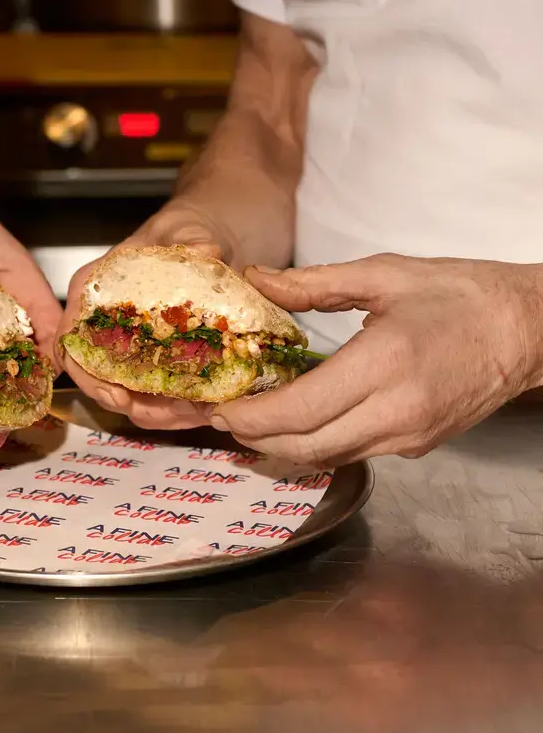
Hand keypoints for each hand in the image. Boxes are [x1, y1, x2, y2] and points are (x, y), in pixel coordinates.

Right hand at [56, 199, 238, 430]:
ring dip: (161, 413)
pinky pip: (159, 397)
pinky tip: (206, 407)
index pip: (71, 340)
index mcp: (95, 291)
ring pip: (130, 396)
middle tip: (171, 412)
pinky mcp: (159, 362)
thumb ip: (192, 239)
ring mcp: (132, 347)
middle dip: (133, 404)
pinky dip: (179, 409)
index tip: (119, 394)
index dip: (88, 374)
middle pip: (98, 379)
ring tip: (197, 412)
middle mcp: (106, 324)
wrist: (219, 233)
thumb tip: (205, 250)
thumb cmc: (190, 227)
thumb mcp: (189, 227)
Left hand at [210, 254, 542, 465]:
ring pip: (326, 457)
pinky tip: (294, 422)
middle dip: (254, 437)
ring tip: (249, 421)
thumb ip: (314, 284)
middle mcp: (397, 412)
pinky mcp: (417, 446)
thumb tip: (258, 280)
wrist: (530, 330)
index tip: (221, 409)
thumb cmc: (462, 296)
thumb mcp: (385, 274)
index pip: (300, 411)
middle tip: (223, 419)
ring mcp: (409, 436)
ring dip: (280, 445)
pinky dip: (313, 444)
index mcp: (386, 363)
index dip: (252, 416)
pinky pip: (351, 453)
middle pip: (305, 446)